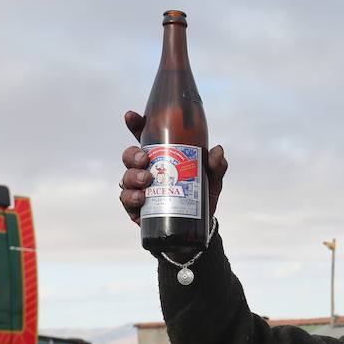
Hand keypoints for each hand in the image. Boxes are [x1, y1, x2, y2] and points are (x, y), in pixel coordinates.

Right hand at [118, 110, 228, 225]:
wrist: (198, 227)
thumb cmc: (201, 197)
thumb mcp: (211, 180)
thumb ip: (216, 166)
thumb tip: (218, 151)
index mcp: (161, 157)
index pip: (144, 137)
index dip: (135, 125)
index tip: (131, 116)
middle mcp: (146, 170)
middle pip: (130, 156)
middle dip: (133, 155)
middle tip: (144, 159)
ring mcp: (138, 189)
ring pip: (126, 177)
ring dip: (133, 176)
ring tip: (146, 180)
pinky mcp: (136, 208)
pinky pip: (126, 199)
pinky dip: (131, 197)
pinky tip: (141, 198)